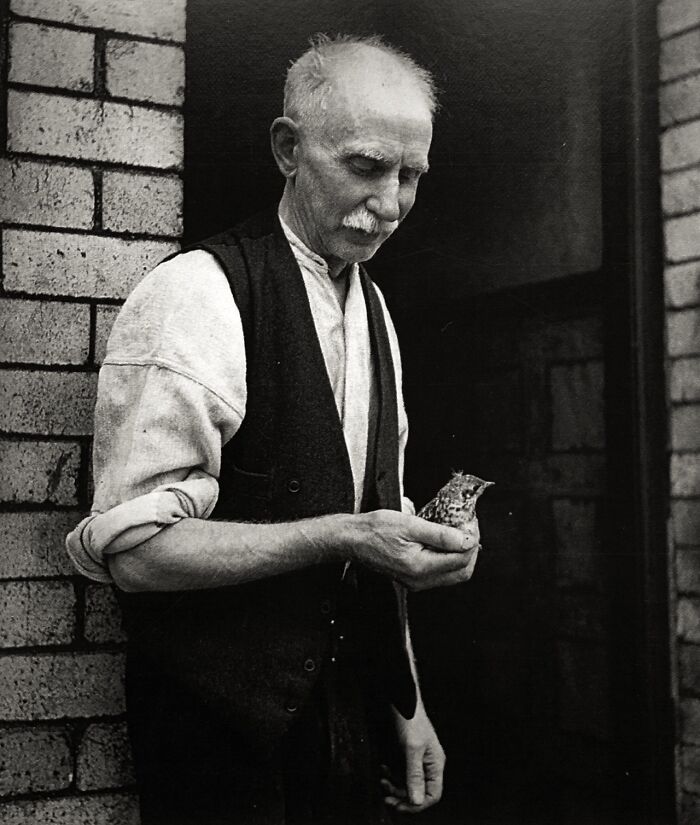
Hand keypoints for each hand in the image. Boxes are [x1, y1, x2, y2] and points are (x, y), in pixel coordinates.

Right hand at [351, 509, 478, 590]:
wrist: (353, 540)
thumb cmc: (375, 529)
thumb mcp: (410, 524)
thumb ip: (441, 534)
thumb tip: (466, 539)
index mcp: (420, 567)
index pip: (462, 559)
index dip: (472, 540)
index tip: (471, 522)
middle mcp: (420, 580)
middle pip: (462, 572)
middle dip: (471, 549)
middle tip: (469, 527)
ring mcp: (417, 582)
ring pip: (453, 574)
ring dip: (461, 553)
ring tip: (458, 531)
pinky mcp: (414, 578)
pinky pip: (441, 573)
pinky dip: (449, 557)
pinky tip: (445, 541)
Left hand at [382, 703, 445, 812]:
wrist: (400, 698)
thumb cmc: (410, 719)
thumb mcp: (412, 748)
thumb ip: (414, 775)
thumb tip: (416, 801)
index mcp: (435, 763)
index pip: (432, 794)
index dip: (417, 804)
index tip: (400, 806)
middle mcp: (428, 763)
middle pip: (418, 791)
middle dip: (402, 796)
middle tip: (387, 797)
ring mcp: (417, 758)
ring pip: (407, 783)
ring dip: (394, 785)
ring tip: (382, 780)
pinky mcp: (406, 754)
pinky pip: (400, 772)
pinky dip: (391, 774)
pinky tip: (383, 769)